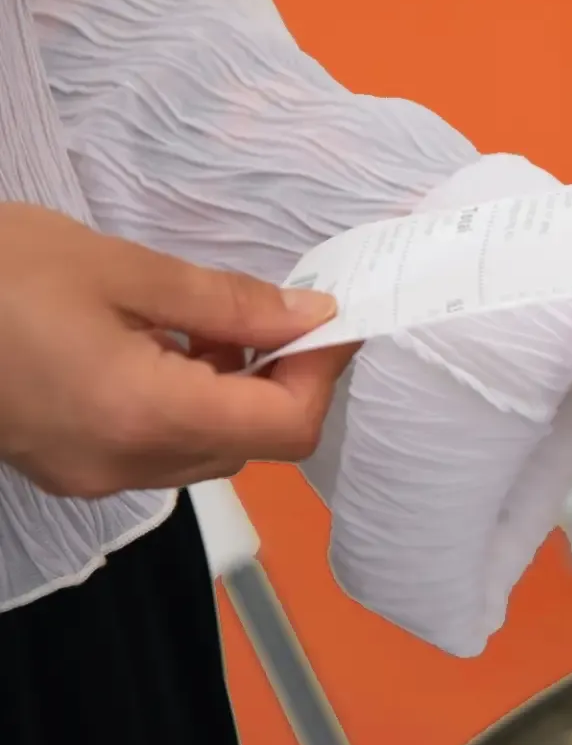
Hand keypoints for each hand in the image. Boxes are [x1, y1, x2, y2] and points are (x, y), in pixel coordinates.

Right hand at [0, 204, 355, 497]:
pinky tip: (156, 347)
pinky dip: (182, 404)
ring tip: (204, 323)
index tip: (334, 320)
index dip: (323, 373)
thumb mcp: (118, 269)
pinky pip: (155, 449)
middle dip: (279, 380)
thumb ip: (225, 302)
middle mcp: (123, 464)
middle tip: (271, 311)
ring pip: (205, 451)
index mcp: (143, 416)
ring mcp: (89, 475)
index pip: (285, 426)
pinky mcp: (65, 466)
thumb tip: (311, 316)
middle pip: (251, 445)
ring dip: (230, 392)